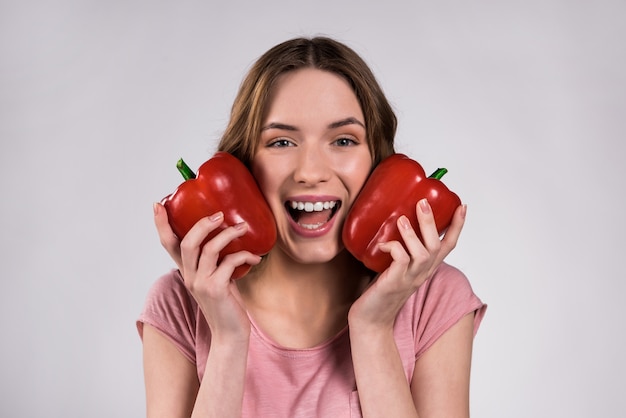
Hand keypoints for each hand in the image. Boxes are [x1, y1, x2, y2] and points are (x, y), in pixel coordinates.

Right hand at [153, 203, 260, 341]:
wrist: (230, 334)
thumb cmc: (227, 304)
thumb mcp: (217, 278)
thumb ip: (216, 261)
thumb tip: (231, 234)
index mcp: (187, 271)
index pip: (168, 245)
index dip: (161, 225)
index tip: (157, 204)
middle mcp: (190, 276)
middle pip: (187, 243)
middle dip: (202, 224)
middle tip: (219, 214)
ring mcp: (201, 283)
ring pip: (209, 249)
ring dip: (228, 235)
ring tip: (243, 228)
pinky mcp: (216, 289)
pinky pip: (229, 262)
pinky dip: (245, 256)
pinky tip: (255, 258)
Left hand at [348, 199, 466, 330]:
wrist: (370, 321)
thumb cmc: (380, 291)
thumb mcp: (396, 267)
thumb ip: (400, 250)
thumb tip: (391, 220)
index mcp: (425, 268)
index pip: (448, 246)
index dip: (457, 227)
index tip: (463, 206)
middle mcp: (421, 274)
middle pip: (437, 246)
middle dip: (432, 223)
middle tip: (423, 202)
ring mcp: (409, 279)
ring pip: (422, 254)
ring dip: (412, 234)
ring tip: (401, 219)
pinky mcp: (394, 283)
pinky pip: (400, 261)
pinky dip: (393, 248)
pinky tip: (382, 244)